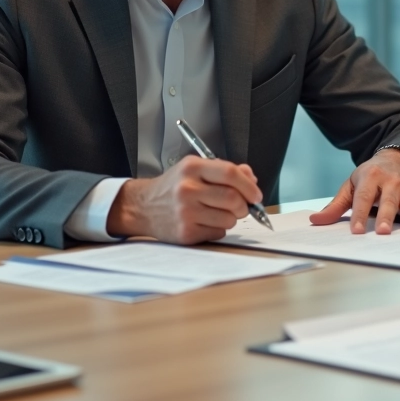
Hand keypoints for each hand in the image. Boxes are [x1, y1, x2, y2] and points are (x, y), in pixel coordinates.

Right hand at [106, 156, 262, 244]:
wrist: (143, 207)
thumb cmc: (174, 186)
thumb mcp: (195, 169)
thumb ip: (225, 170)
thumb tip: (251, 179)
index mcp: (192, 167)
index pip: (230, 173)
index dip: (249, 185)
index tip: (256, 195)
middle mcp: (187, 189)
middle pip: (232, 198)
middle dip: (244, 205)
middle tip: (242, 207)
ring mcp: (185, 212)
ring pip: (228, 218)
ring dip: (231, 218)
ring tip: (219, 213)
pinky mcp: (185, 233)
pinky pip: (218, 232)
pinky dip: (219, 228)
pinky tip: (206, 222)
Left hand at [308, 148, 399, 234]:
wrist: (395, 158)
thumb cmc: (369, 176)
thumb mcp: (351, 186)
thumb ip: (336, 206)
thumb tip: (315, 220)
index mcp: (370, 177)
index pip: (363, 198)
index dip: (360, 215)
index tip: (357, 232)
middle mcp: (390, 181)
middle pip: (388, 201)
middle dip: (387, 217)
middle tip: (384, 233)